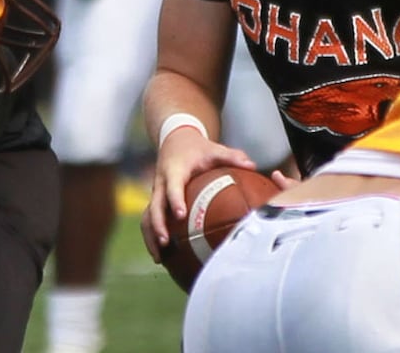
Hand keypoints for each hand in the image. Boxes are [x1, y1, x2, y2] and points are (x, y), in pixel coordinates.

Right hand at [140, 126, 257, 260]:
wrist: (176, 141)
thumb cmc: (198, 149)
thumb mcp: (214, 149)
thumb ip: (232, 156)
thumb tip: (252, 165)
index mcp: (174, 170)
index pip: (172, 186)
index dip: (174, 199)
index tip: (179, 214)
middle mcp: (161, 183)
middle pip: (154, 206)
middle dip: (158, 225)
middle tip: (166, 242)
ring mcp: (156, 193)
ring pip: (147, 216)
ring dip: (151, 236)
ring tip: (160, 258)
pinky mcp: (156, 201)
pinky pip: (150, 220)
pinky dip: (153, 237)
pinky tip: (162, 256)